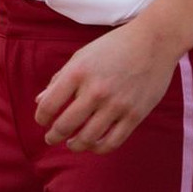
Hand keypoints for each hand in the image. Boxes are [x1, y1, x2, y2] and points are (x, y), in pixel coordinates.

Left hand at [35, 18, 180, 153]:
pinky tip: (93, 146)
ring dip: (75, 145)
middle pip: (66, 125)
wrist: (152, 43)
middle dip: (54, 135)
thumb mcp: (80, 57)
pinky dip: (99, 148)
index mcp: (77, 73)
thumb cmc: (112, 48)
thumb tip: (40, 101)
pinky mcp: (135, 115)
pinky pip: (113, 141)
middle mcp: (95, 91)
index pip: (50, 104)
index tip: (41, 121)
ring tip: (71, 144)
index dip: (41, 117)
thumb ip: (59, 79)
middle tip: (51, 138)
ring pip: (89, 138)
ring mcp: (117, 105)